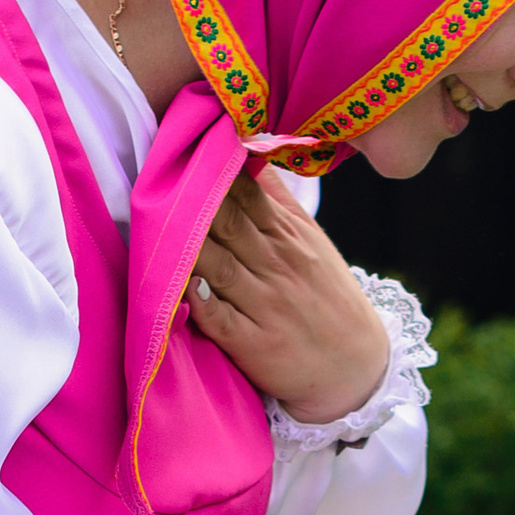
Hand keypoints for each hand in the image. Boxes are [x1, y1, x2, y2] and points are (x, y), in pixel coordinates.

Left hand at [184, 167, 391, 422]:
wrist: (357, 367)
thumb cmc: (326, 297)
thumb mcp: (312, 241)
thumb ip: (278, 199)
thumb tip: (251, 147)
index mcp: (287, 235)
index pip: (245, 193)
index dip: (212, 171)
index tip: (183, 153)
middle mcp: (276, 264)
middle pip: (228, 224)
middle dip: (195, 203)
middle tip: (159, 181)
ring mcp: (266, 305)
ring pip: (220, 266)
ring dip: (190, 246)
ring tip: (157, 226)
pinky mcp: (255, 344)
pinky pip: (221, 320)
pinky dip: (200, 303)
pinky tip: (180, 286)